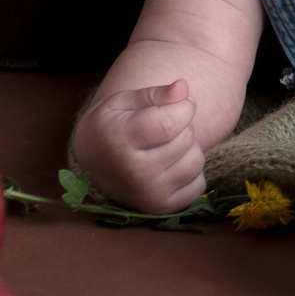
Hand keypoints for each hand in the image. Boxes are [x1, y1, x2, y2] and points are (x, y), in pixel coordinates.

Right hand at [72, 79, 206, 212]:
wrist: (95, 164)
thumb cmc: (112, 125)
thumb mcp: (124, 102)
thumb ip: (155, 94)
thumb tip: (183, 87)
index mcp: (120, 140)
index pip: (172, 121)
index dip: (183, 106)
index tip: (176, 102)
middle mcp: (134, 172)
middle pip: (186, 139)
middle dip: (183, 126)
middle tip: (161, 128)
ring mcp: (149, 193)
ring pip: (197, 161)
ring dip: (188, 149)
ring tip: (164, 146)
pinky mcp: (162, 207)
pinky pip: (199, 185)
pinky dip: (190, 173)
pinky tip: (169, 166)